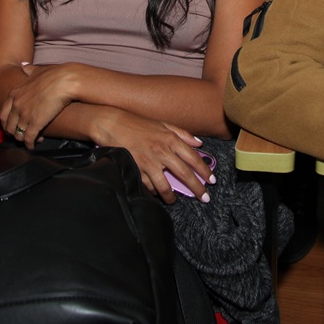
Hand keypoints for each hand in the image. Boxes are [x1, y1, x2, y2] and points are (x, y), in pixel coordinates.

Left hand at [0, 62, 80, 145]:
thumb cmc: (55, 74)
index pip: (3, 112)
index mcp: (15, 93)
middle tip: (18, 136)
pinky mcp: (35, 123)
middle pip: (8, 125)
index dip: (7, 121)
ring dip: (22, 139)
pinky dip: (30, 144)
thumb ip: (29, 70)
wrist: (66, 80)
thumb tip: (24, 65)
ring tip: (29, 141)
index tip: (12, 125)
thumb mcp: (38, 70)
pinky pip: (28, 138)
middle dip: (12, 133)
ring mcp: (24, 115)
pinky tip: (33, 145)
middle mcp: (17, 105)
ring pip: (17, 134)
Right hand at [94, 110, 212, 203]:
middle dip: (197, 188)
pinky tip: (155, 193)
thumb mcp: (162, 124)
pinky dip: (153, 192)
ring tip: (174, 200)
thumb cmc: (137, 123)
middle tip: (204, 198)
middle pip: (185, 174)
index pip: (193, 158)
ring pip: (165, 186)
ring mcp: (149, 162)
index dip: (205, 171)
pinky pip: (148, 186)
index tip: (212, 181)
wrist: (112, 123)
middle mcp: (162, 151)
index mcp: (170, 139)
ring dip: (172, 196)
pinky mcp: (136, 169)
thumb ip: (182, 134)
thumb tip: (199, 144)